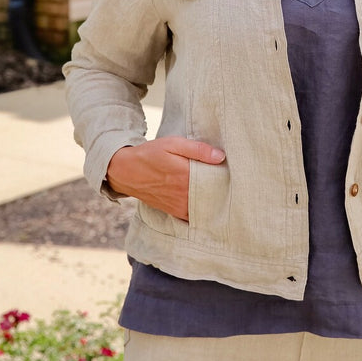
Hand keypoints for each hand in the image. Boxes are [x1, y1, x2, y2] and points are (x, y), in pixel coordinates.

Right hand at [106, 136, 225, 220]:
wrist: (126, 171)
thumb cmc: (151, 154)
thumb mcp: (173, 143)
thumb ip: (198, 150)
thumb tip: (221, 156)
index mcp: (186, 176)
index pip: (215, 181)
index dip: (226, 178)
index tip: (235, 174)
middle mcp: (184, 195)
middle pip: (212, 196)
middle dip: (223, 192)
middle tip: (234, 186)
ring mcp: (178, 205)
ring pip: (204, 208)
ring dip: (213, 203)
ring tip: (224, 195)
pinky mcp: (173, 211)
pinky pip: (193, 216)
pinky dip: (201, 212)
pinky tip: (208, 206)